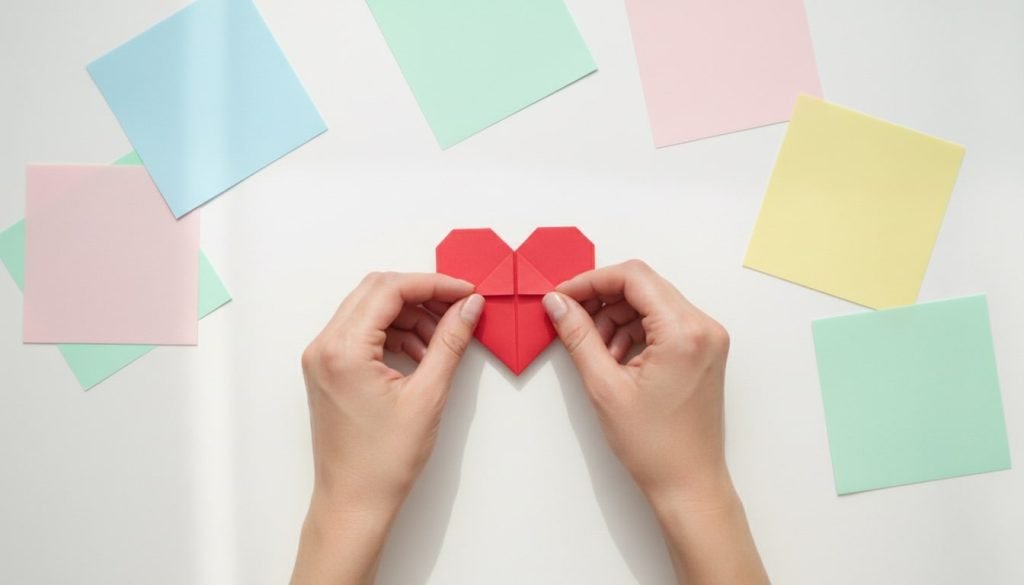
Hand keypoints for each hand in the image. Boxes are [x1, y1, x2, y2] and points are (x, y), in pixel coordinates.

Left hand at [292, 272, 482, 584]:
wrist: (353, 502)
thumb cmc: (383, 461)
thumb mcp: (428, 395)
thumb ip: (450, 342)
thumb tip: (468, 307)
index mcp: (343, 349)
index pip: (389, 290)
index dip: (433, 284)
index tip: (465, 292)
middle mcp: (324, 346)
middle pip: (375, 292)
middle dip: (421, 294)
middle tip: (458, 307)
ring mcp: (321, 357)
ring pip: (369, 309)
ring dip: (408, 314)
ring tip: (442, 338)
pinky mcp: (327, 369)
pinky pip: (362, 332)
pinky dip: (393, 333)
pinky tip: (421, 353)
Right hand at [543, 260, 768, 584]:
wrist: (688, 483)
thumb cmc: (655, 446)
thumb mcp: (605, 386)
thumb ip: (578, 336)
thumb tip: (558, 303)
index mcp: (684, 331)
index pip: (633, 277)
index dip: (591, 281)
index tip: (563, 296)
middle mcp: (703, 327)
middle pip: (643, 286)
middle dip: (602, 301)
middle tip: (572, 322)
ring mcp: (707, 338)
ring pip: (651, 303)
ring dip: (617, 318)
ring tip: (596, 353)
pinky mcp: (703, 350)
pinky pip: (663, 323)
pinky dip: (634, 332)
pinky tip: (615, 359)